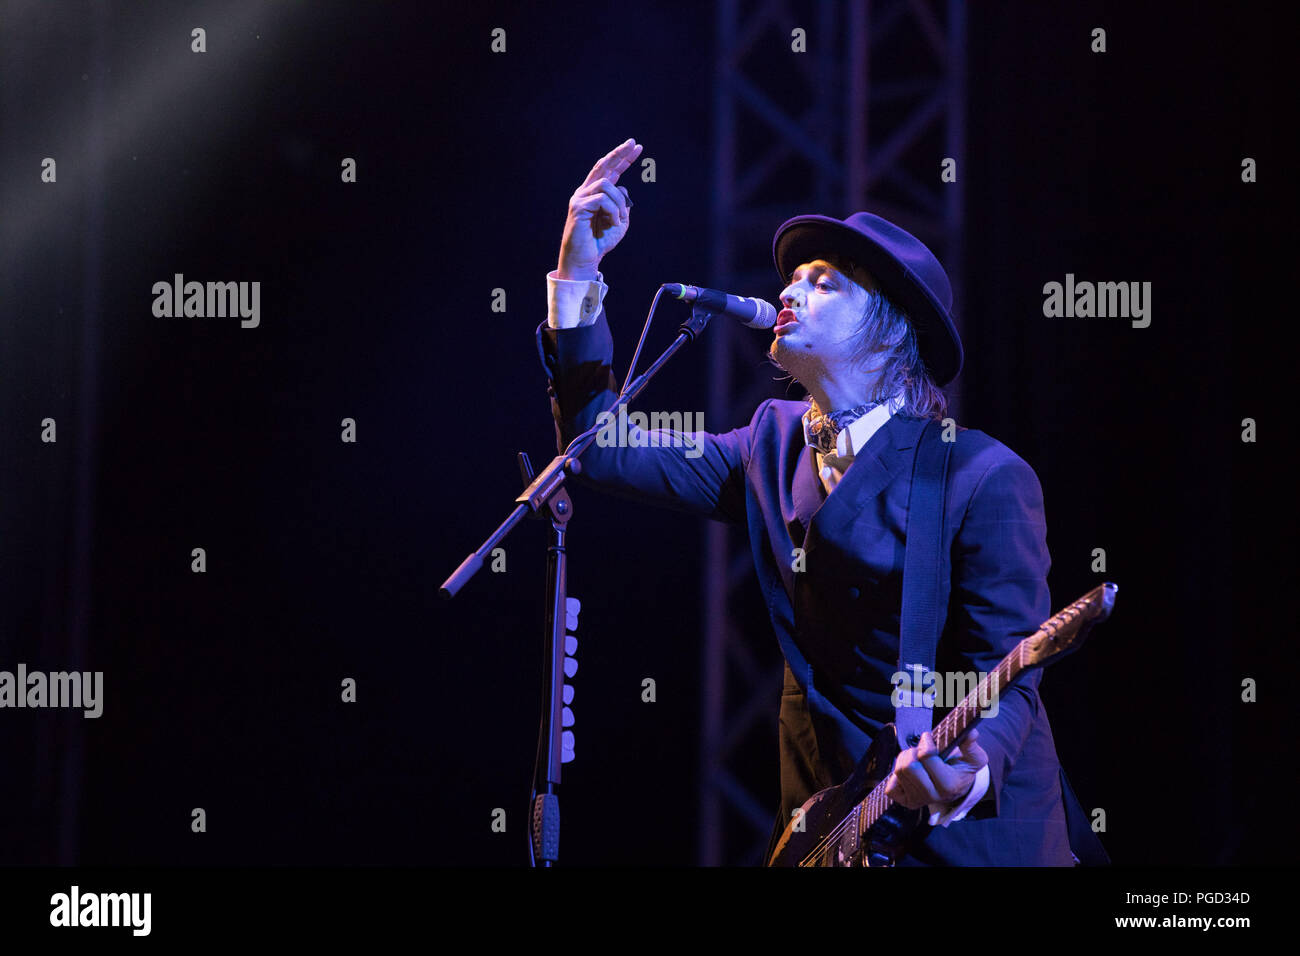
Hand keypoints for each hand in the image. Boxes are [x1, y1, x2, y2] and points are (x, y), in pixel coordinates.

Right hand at [557, 138, 642, 279]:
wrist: (585, 260)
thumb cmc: (601, 242)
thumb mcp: (620, 222)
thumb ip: (624, 205)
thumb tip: (623, 189)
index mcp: (596, 194)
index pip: (610, 171)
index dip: (623, 158)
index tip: (637, 147)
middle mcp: (586, 192)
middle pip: (604, 166)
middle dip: (619, 154)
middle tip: (633, 143)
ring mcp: (580, 198)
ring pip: (607, 185)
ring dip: (619, 203)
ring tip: (618, 219)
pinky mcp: (578, 207)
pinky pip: (603, 200)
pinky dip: (613, 211)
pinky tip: (612, 223)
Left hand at [883, 729, 987, 810]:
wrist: (956, 787)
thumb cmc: (961, 769)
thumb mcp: (973, 758)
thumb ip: (971, 745)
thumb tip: (971, 734)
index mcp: (949, 785)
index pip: (926, 756)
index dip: (926, 742)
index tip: (929, 738)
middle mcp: (933, 796)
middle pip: (909, 766)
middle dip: (913, 751)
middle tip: (921, 750)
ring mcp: (919, 801)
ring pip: (899, 772)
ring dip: (905, 760)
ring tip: (916, 759)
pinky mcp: (907, 803)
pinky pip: (890, 787)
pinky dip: (897, 776)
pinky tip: (910, 773)